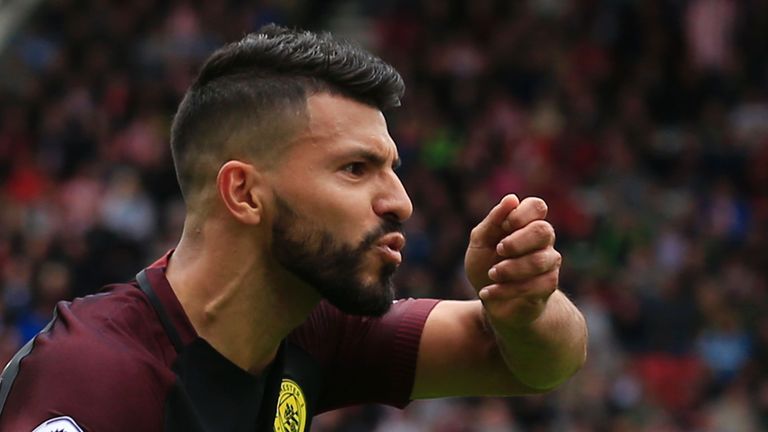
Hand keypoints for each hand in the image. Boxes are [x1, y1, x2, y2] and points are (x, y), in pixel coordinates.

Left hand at [465, 195, 560, 327]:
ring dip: (508, 269)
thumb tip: (511, 198)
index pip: (537, 206)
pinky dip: (504, 290)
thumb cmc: (486, 264)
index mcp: (526, 223)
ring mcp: (549, 263)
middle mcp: (543, 241)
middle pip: (543, 231)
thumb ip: (494, 220)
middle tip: (498, 250)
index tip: (503, 227)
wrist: (490, 301)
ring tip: (491, 275)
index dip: (520, 214)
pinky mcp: (548, 286)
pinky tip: (488, 292)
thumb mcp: (480, 241)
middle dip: (516, 242)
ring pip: (539, 261)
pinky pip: (534, 286)